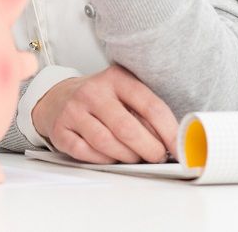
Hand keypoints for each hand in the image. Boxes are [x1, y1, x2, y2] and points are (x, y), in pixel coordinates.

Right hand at [32, 65, 177, 163]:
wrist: (58, 97)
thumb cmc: (101, 100)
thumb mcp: (124, 94)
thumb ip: (145, 113)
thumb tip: (171, 142)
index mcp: (116, 78)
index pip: (150, 106)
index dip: (169, 132)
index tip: (179, 148)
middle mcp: (93, 92)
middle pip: (128, 129)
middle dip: (149, 150)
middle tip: (157, 157)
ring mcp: (73, 111)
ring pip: (107, 144)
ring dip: (127, 157)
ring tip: (134, 156)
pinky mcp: (60, 130)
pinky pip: (87, 154)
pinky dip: (103, 160)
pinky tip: (109, 155)